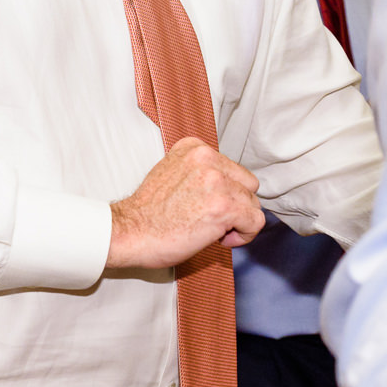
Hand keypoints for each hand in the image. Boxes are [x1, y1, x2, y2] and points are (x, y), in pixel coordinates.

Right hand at [106, 136, 263, 269]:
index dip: (223, 191)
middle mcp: (207, 159)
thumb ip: (199, 171)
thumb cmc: (148, 212)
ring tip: (211, 229)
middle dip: (235, 204)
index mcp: (194, 148)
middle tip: (210, 218)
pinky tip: (220, 239)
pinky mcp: (225, 207)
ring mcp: (217, 182)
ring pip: (253, 204)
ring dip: (237, 221)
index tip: (205, 204)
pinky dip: (243, 235)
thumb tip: (226, 185)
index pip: (232, 169)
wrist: (130, 232)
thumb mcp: (171, 173)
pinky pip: (255, 222)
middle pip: (248, 185)